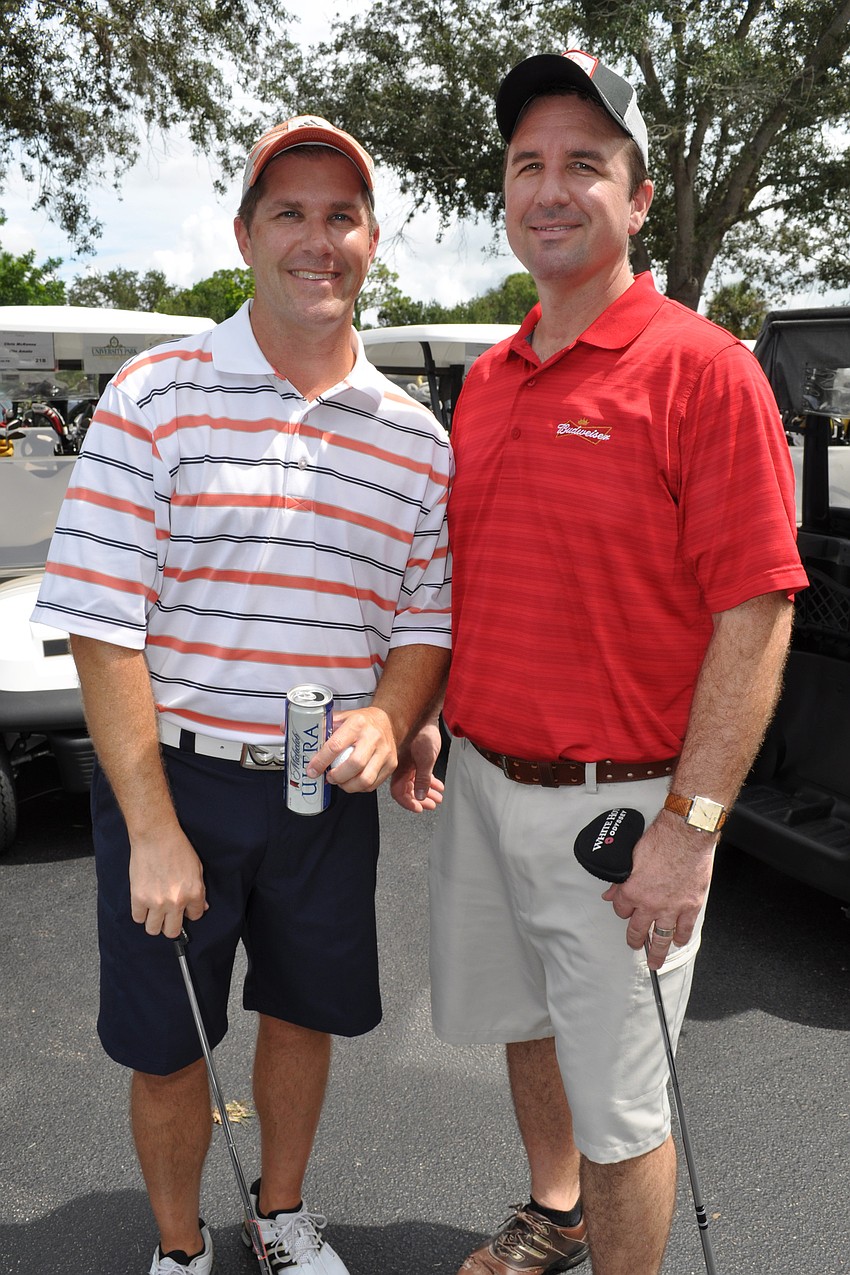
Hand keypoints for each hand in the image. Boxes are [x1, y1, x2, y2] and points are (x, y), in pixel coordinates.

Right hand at [129, 825, 207, 938]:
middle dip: (171, 925)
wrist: (156, 836)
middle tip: (168, 917)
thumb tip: (203, 906)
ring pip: (153, 929)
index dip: (189, 913)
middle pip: (172, 931)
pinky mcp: (138, 898)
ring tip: (154, 912)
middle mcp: (176, 902)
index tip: (184, 909)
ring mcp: (156, 902)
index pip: (195, 917)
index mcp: (193, 893)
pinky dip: (140, 913)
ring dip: (154, 922)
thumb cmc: (177, 847)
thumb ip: (200, 890)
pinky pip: (138, 918)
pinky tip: (144, 904)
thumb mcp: (197, 868)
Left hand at [306, 706, 397, 792]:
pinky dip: (359, 788)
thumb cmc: (362, 721)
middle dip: (337, 776)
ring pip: (365, 779)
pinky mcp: (391, 764)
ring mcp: (384, 752)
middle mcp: (373, 737)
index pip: (336, 746)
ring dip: (348, 786)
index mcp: (357, 724)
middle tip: (329, 777)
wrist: (387, 721)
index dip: (321, 761)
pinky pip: (373, 784)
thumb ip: (324, 729)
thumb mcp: (342, 718)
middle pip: (354, 765)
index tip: (312, 770)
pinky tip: (353, 781)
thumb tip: (302, 742)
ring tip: (341, 781)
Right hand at [390, 722, 444, 811]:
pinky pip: (420, 775)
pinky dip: (429, 781)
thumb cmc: (423, 732)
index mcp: (400, 768)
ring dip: (426, 792)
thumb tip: (420, 796)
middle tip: (431, 805)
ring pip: (415, 783)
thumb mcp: (426, 758)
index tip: (419, 808)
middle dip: (420, 799)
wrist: (426, 716)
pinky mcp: (415, 759)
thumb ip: (423, 778)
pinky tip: (437, 785)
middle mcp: (402, 767)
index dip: (408, 802)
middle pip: (408, 790)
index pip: (398, 792)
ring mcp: (408, 764)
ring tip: (437, 798)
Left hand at [601, 810, 714, 969]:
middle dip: (634, 940)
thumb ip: (619, 878)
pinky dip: (681, 938)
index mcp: (632, 890)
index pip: (620, 909)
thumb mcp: (630, 856)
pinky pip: (685, 929)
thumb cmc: (660, 840)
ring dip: (657, 951)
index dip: (621, 909)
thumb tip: (610, 893)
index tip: (625, 911)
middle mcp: (650, 903)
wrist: (686, 835)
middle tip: (634, 946)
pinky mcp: (691, 906)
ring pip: (661, 937)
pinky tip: (678, 942)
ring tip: (655, 961)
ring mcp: (671, 907)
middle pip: (637, 929)